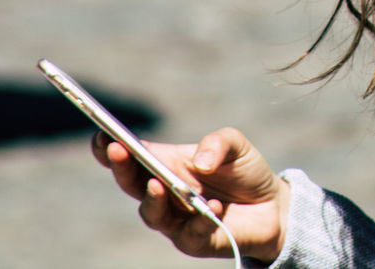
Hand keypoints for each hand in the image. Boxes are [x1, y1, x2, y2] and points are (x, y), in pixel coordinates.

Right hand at [90, 127, 290, 262]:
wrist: (272, 206)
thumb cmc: (244, 171)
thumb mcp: (236, 145)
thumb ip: (218, 143)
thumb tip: (199, 161)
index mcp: (166, 163)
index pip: (130, 156)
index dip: (110, 146)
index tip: (102, 134)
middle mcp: (164, 192)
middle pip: (131, 183)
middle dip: (122, 167)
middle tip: (119, 151)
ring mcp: (175, 219)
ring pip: (151, 213)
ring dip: (152, 199)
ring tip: (158, 183)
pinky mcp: (194, 240)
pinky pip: (190, 232)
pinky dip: (200, 219)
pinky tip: (213, 207)